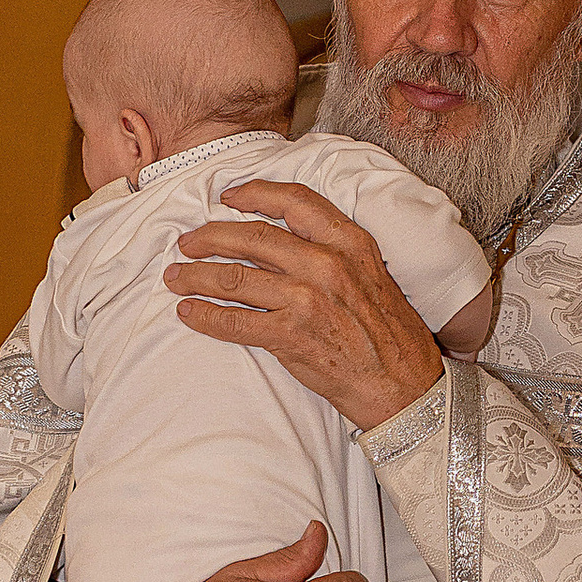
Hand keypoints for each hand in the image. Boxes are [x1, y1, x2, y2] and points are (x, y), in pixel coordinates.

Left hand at [164, 178, 443, 431]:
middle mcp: (327, 264)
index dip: (255, 194)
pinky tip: (188, 313)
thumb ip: (335, 253)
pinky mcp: (291, 335)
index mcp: (350, 242)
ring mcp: (307, 299)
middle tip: (187, 242)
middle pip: (253, 238)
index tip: (228, 197)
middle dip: (210, 237)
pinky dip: (205, 316)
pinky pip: (235, 322)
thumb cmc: (390, 335)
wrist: (406, 387)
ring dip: (197, 277)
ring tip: (175, 277)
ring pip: (235, 278)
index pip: (294, 201)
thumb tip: (285, 244)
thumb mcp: (373, 275)